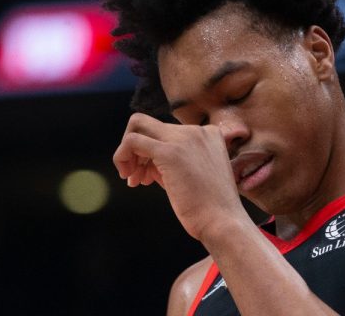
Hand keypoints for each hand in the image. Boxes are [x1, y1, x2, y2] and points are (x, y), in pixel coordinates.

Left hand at [113, 113, 245, 240]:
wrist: (222, 221)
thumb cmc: (211, 206)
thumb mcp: (196, 174)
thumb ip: (175, 161)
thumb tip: (146, 162)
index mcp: (209, 133)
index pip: (168, 131)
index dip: (154, 152)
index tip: (152, 175)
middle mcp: (198, 130)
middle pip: (150, 124)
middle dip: (137, 149)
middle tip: (136, 175)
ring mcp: (184, 138)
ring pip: (138, 125)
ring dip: (128, 153)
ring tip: (134, 180)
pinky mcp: (169, 152)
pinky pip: (132, 141)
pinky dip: (122, 156)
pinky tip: (129, 177)